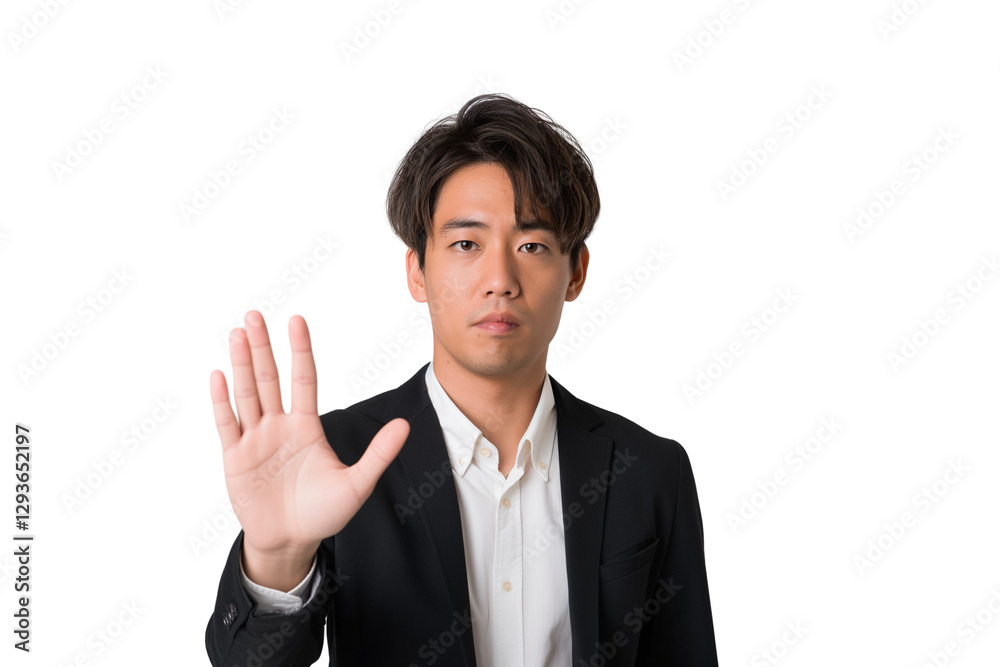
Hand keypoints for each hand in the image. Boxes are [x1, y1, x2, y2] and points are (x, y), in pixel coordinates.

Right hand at [209, 310, 408, 588]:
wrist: (291, 542)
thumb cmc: (323, 513)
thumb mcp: (357, 484)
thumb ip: (378, 453)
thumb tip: (405, 426)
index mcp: (306, 426)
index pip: (304, 379)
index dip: (301, 350)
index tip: (297, 320)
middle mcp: (279, 426)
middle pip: (270, 378)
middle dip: (263, 347)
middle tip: (255, 314)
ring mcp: (255, 439)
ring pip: (248, 394)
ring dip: (241, 364)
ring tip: (238, 333)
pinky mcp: (235, 458)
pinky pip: (227, 424)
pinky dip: (223, 401)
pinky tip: (219, 375)